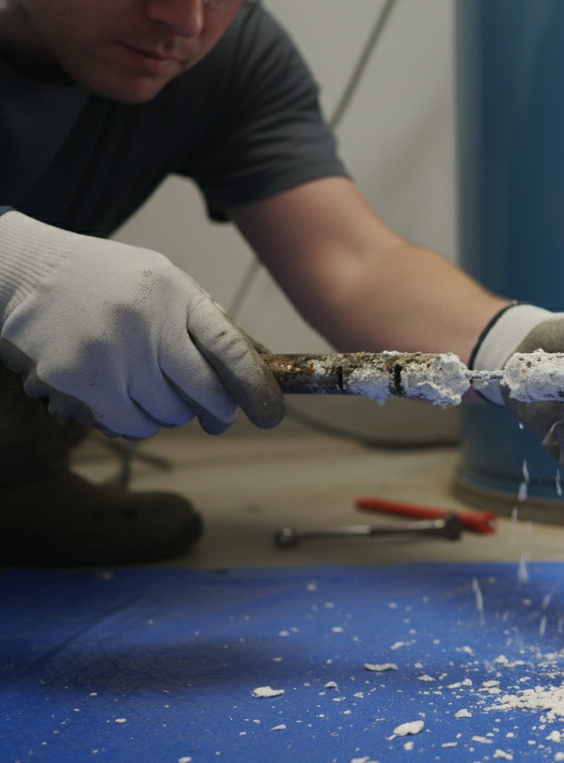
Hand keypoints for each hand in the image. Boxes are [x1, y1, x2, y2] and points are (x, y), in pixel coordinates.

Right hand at [0, 211, 284, 438]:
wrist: (27, 270)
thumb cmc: (108, 280)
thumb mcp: (164, 282)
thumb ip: (203, 320)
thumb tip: (255, 365)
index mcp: (174, 293)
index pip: (230, 348)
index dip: (255, 386)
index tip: (269, 413)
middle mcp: (144, 322)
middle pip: (202, 392)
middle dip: (216, 411)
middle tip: (217, 417)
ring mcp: (107, 352)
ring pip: (164, 415)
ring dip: (169, 414)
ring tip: (155, 394)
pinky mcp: (73, 379)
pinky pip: (124, 423)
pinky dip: (133, 422)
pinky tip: (125, 402)